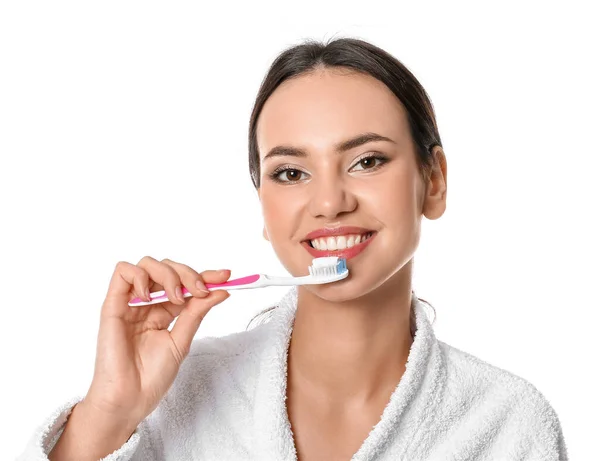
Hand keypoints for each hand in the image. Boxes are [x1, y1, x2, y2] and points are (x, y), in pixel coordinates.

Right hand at [83, 256, 230, 428]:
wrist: (129, 399)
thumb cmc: (151, 376)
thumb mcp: (182, 341)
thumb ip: (197, 313)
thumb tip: (221, 290)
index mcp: (165, 311)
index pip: (185, 283)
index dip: (205, 275)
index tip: (226, 276)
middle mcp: (148, 303)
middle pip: (168, 268)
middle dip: (189, 274)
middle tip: (200, 291)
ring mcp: (130, 302)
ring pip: (147, 264)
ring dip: (168, 275)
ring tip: (176, 298)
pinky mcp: (112, 305)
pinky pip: (122, 272)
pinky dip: (140, 276)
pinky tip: (150, 298)